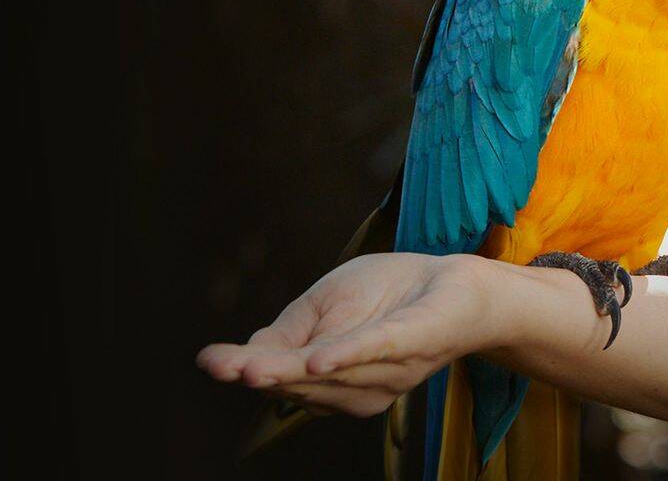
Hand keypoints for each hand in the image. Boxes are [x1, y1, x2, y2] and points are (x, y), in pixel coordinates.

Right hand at [197, 252, 499, 417]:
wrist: (457, 282)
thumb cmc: (392, 293)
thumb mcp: (329, 303)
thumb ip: (290, 332)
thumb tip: (245, 355)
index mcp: (330, 374)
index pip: (281, 373)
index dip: (246, 368)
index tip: (209, 362)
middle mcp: (354, 385)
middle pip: (299, 380)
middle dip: (261, 374)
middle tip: (221, 368)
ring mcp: (384, 371)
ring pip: (328, 373)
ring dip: (290, 371)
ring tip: (251, 368)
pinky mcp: (411, 344)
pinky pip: (375, 353)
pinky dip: (347, 357)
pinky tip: (319, 360)